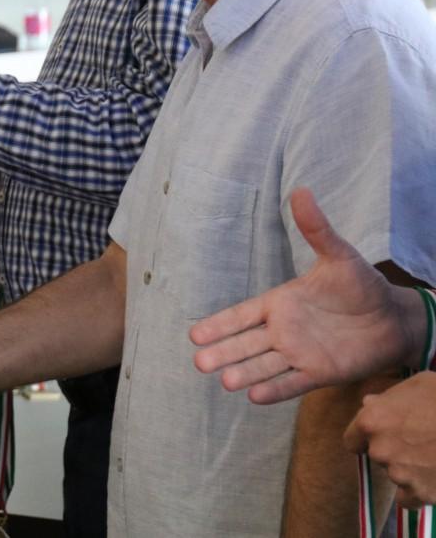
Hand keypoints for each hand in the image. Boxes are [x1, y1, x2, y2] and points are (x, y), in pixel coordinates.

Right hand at [191, 188, 411, 403]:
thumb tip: (301, 191)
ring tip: (225, 381)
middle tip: (198, 362)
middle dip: (224, 352)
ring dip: (246, 373)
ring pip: (265, 365)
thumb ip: (316, 229)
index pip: (242, 315)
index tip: (194, 335)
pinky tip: (255, 397)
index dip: (219, 325)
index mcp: (280, 303)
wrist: (394, 318)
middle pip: (246, 344)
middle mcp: (283, 331)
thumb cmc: (362, 286)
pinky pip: (293, 382)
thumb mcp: (339, 255)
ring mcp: (299, 353)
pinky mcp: (320, 373)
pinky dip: (276, 390)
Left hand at [344, 372, 435, 507]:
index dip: (366, 438)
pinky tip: (432, 478)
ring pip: (397, 475)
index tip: (382, 437)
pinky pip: (409, 499)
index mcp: (371, 421)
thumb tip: (368, 403)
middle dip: (394, 450)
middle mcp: (380, 450)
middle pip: (378, 457)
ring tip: (432, 456)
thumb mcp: (415, 385)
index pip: (353, 440)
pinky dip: (418, 492)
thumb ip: (388, 397)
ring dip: (410, 469)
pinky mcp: (422, 493)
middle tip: (420, 441)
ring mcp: (400, 474)